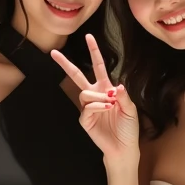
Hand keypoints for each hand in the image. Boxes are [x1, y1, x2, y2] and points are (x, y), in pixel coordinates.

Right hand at [51, 34, 138, 162]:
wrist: (124, 147)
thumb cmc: (128, 128)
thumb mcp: (131, 109)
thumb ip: (123, 96)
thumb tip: (115, 85)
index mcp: (106, 89)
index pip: (98, 67)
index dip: (94, 52)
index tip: (88, 37)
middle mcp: (95, 95)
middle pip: (77, 76)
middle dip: (65, 64)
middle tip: (53, 53)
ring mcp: (88, 108)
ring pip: (84, 93)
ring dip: (98, 96)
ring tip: (110, 104)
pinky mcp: (84, 120)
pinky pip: (87, 108)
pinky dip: (98, 106)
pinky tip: (107, 109)